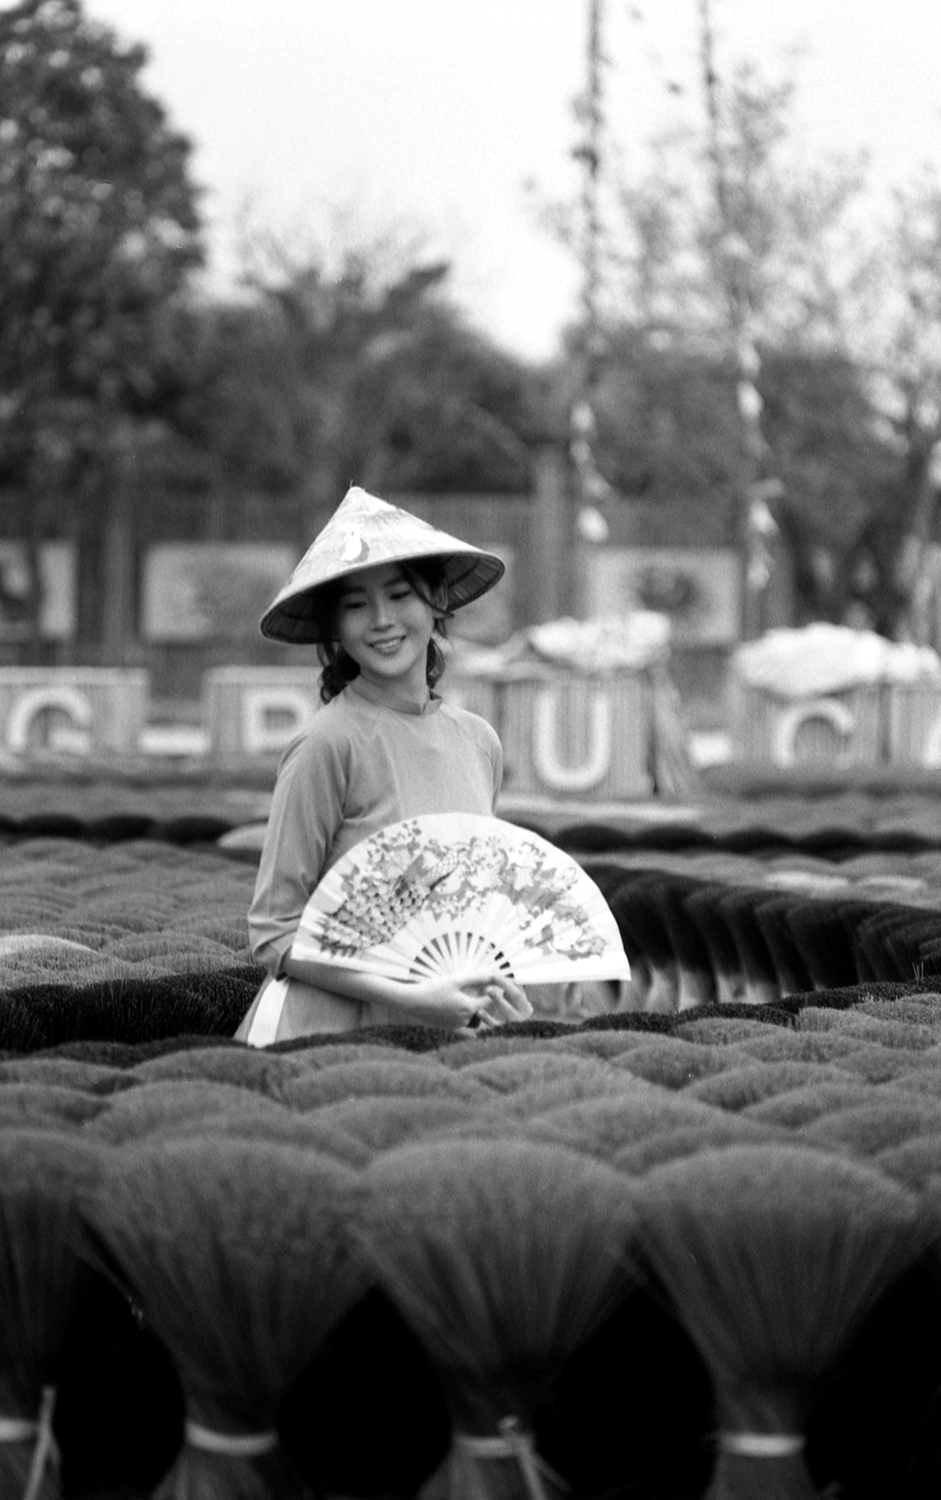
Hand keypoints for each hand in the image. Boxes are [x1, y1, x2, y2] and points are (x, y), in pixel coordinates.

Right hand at [399, 971, 531, 1032]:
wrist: (411, 1003)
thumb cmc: (433, 988)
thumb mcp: (455, 980)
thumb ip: (476, 978)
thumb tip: (494, 975)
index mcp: (469, 1006)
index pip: (491, 1000)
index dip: (499, 992)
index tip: (506, 988)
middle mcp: (466, 1019)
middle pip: (486, 1012)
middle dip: (492, 1005)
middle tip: (501, 999)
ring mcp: (458, 1026)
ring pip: (478, 1023)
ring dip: (483, 1017)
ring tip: (489, 1010)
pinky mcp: (450, 1030)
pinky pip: (466, 1032)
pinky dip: (473, 1030)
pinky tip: (477, 1030)